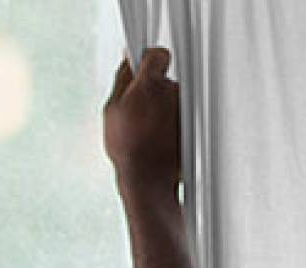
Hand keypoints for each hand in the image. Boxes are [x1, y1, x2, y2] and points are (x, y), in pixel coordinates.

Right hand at [103, 46, 180, 192]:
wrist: (148, 175)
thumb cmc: (128, 146)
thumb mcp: (111, 109)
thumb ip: (122, 78)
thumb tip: (127, 60)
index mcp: (150, 84)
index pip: (158, 54)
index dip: (149, 61)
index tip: (143, 69)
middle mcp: (172, 92)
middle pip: (164, 79)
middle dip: (152, 91)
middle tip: (138, 112)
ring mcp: (185, 106)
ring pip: (172, 97)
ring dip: (161, 108)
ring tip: (147, 129)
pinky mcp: (193, 120)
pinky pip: (179, 113)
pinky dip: (170, 121)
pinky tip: (158, 136)